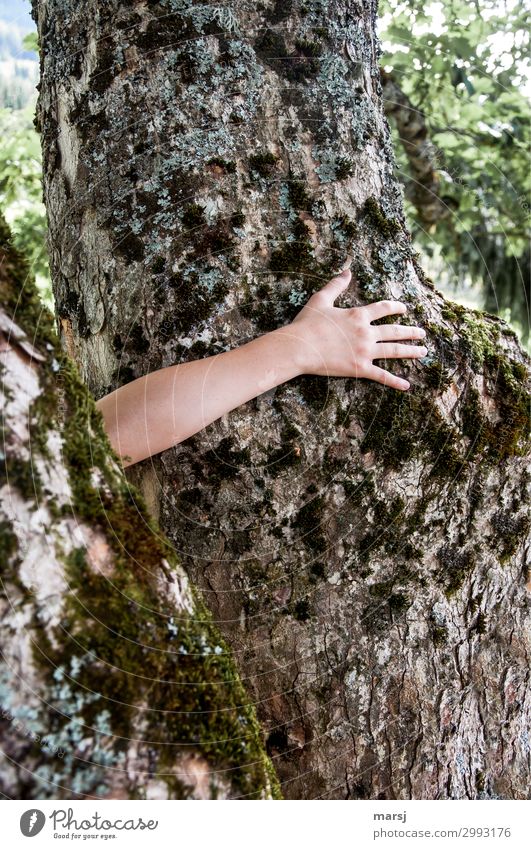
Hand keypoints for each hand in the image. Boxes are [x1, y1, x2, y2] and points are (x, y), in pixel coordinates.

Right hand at [285, 268, 426, 389]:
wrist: (299, 347)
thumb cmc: (307, 324)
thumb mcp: (321, 299)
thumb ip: (336, 285)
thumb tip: (347, 271)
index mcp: (358, 315)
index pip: (383, 309)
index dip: (395, 308)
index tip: (404, 309)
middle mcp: (366, 332)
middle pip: (395, 331)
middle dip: (411, 332)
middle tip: (422, 333)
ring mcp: (365, 351)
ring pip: (394, 351)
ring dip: (411, 351)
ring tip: (423, 351)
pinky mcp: (360, 368)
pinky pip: (382, 376)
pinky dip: (395, 381)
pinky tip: (407, 385)